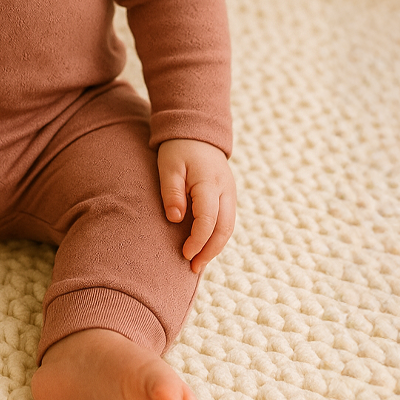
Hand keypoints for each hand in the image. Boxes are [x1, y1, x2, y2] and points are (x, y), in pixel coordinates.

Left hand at [157, 138, 235, 274]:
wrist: (197, 132)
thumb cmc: (178, 149)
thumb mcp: (168, 166)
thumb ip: (171, 191)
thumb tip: (175, 219)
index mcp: (210, 182)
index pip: (208, 219)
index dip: (197, 240)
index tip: (185, 254)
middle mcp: (225, 190)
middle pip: (224, 228)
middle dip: (210, 251)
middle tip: (194, 268)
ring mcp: (230, 192)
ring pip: (229, 227)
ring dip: (215, 247)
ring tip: (198, 263)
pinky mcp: (228, 195)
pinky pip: (226, 220)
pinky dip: (217, 236)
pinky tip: (204, 246)